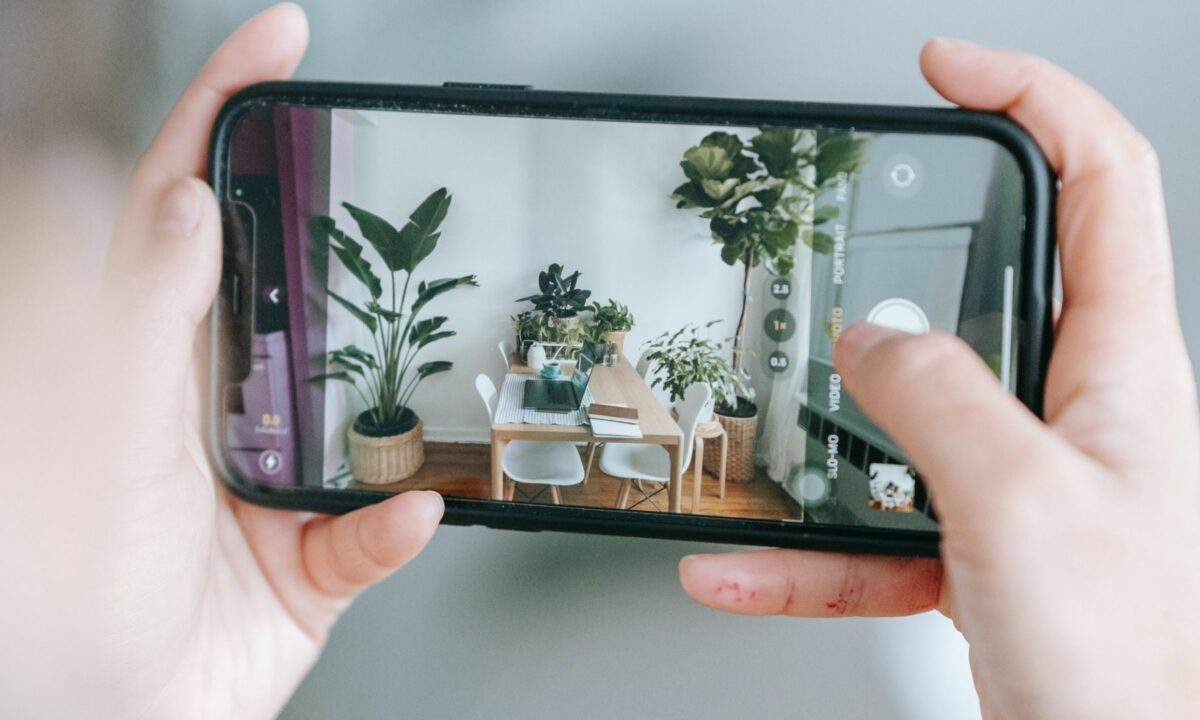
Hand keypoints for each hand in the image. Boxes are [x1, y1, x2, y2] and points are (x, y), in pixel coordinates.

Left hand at [94, 6, 441, 717]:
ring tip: (435, 348)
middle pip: (297, 285)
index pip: (190, 206)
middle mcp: (220, 401)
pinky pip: (379, 529)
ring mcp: (280, 474)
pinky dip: (391, 527)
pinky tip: (399, 515)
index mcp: (151, 352)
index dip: (227, 114)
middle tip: (390, 182)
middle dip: (346, 231)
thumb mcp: (97, 431)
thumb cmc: (66, 591)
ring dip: (400, 385)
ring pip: (365, 397)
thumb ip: (138, 316)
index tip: (279, 43)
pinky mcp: (324, 553)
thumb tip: (183, 202)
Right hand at [679, 39, 1199, 718]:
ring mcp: (1019, 483)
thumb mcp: (1019, 499)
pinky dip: (802, 548)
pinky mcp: (975, 549)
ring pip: (907, 420)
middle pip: (990, 287)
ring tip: (764, 429)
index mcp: (1119, 369)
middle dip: (908, 258)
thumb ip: (936, 398)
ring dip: (826, 430)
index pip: (1101, 180)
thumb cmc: (1131, 668)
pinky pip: (872, 529)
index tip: (949, 71)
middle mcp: (1073, 414)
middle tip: (841, 232)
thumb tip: (871, 342)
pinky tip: (742, 564)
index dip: (1031, 99)